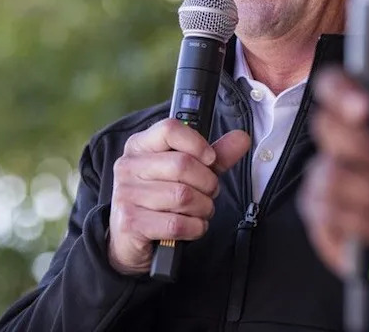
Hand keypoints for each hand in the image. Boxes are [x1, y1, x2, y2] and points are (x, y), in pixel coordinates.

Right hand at [108, 118, 250, 274]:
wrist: (131, 238)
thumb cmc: (162, 197)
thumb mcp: (189, 172)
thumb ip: (216, 155)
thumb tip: (242, 138)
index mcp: (140, 145)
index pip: (170, 129)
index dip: (198, 144)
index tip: (210, 159)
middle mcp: (128, 166)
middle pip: (182, 164)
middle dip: (207, 183)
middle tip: (210, 192)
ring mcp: (126, 194)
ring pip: (183, 196)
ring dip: (203, 207)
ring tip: (201, 210)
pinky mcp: (130, 223)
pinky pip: (176, 224)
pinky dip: (195, 227)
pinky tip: (192, 226)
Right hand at [299, 70, 368, 282]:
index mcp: (364, 117)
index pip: (333, 86)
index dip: (341, 91)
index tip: (365, 108)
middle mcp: (337, 143)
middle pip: (327, 128)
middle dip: (364, 149)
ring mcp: (323, 178)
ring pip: (330, 177)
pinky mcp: (319, 215)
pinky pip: (331, 214)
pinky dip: (367, 224)